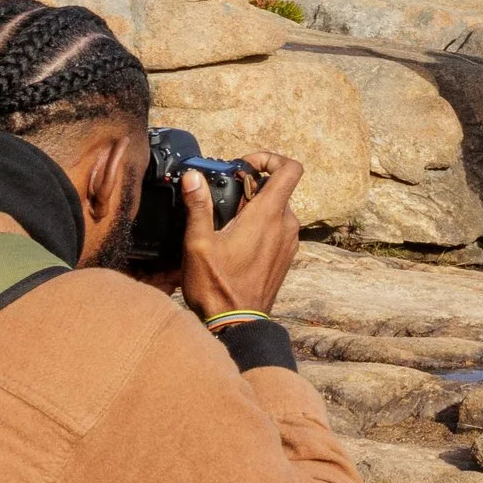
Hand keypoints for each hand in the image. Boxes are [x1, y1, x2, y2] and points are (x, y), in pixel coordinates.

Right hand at [178, 151, 302, 320]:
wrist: (237, 324)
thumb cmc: (218, 287)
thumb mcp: (199, 244)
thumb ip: (198, 206)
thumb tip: (193, 177)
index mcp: (269, 215)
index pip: (290, 169)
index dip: (270, 158)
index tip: (244, 166)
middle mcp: (286, 224)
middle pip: (277, 188)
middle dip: (250, 187)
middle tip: (222, 199)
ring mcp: (289, 241)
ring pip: (276, 209)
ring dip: (254, 208)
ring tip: (225, 223)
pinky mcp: (286, 255)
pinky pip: (277, 228)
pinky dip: (260, 225)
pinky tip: (235, 241)